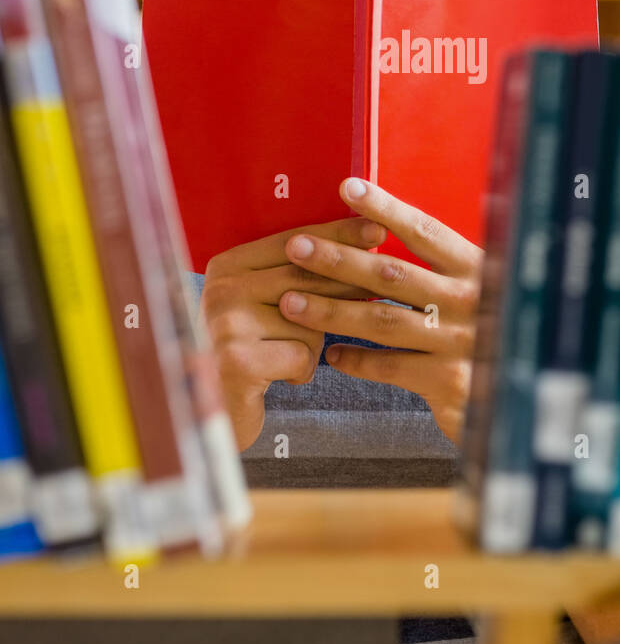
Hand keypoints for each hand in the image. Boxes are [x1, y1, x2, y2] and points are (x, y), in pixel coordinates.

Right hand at [201, 216, 385, 450]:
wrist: (213, 414)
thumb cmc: (250, 354)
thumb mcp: (261, 307)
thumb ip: (295, 277)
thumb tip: (361, 247)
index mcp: (227, 265)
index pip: (294, 240)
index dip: (339, 235)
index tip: (378, 229)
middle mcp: (222, 288)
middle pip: (305, 275)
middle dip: (349, 282)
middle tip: (381, 286)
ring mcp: (227, 323)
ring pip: (309, 319)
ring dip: (313, 342)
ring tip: (290, 354)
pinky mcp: (238, 360)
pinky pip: (302, 355)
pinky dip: (303, 370)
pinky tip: (284, 377)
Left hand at [278, 178, 483, 444]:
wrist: (527, 394)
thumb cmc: (495, 334)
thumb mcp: (485, 290)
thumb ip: (447, 269)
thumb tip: (389, 233)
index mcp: (477, 268)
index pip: (424, 230)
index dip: (384, 208)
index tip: (348, 188)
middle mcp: (468, 300)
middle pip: (391, 274)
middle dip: (338, 258)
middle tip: (297, 246)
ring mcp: (459, 342)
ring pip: (381, 320)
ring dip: (332, 310)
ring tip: (293, 302)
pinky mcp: (450, 382)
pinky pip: (391, 366)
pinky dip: (357, 360)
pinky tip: (332, 355)